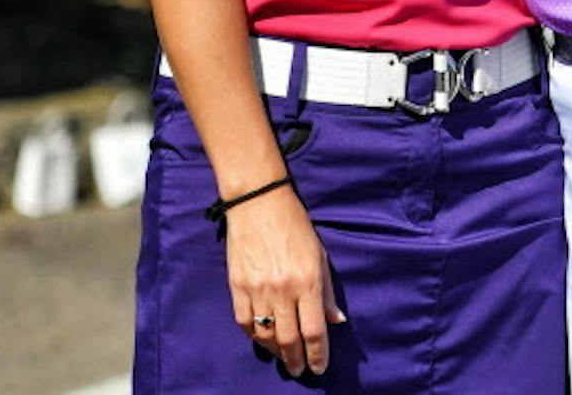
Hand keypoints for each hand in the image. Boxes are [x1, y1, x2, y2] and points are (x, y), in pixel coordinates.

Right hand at [226, 187, 346, 376]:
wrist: (258, 202)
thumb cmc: (295, 226)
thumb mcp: (320, 256)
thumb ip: (326, 292)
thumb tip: (335, 321)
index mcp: (307, 281)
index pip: (314, 331)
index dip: (317, 354)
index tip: (319, 367)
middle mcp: (283, 290)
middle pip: (289, 339)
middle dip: (296, 360)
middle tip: (299, 370)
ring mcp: (257, 289)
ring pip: (265, 335)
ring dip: (275, 352)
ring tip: (283, 357)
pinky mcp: (237, 286)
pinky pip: (245, 322)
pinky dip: (254, 335)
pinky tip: (262, 338)